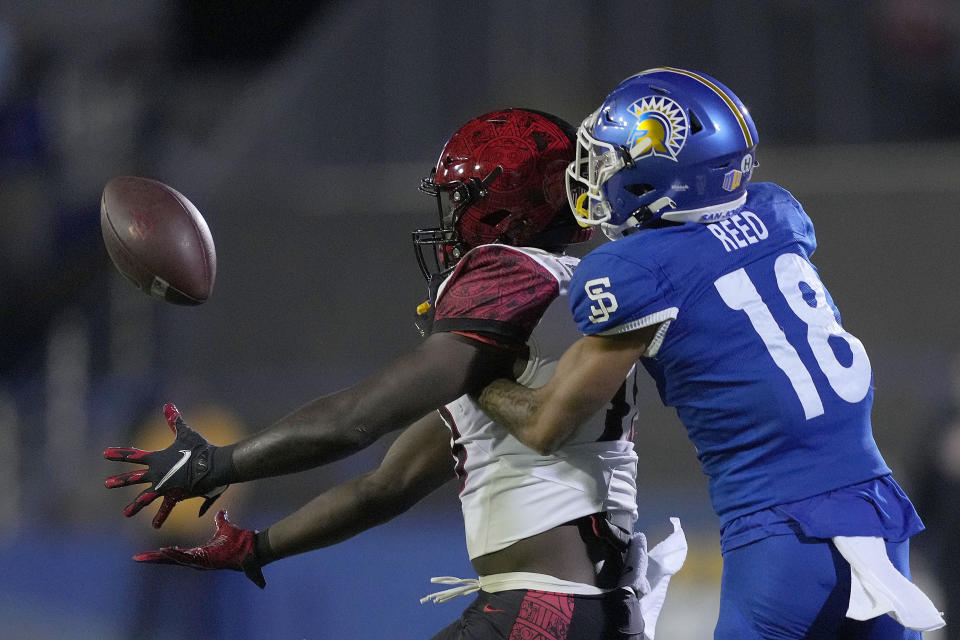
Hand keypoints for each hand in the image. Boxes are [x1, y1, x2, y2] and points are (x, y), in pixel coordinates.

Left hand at [104, 403, 227, 527]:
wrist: (213, 466)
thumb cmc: (200, 448)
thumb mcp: (186, 433)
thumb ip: (175, 421)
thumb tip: (168, 405)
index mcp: (157, 458)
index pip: (133, 455)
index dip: (119, 454)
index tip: (105, 454)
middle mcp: (156, 473)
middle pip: (134, 477)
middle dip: (120, 480)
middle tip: (107, 484)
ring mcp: (164, 486)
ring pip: (145, 497)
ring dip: (135, 505)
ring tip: (125, 513)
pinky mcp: (174, 495)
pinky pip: (166, 508)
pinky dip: (162, 516)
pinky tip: (155, 526)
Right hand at [134, 510, 266, 587]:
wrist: (251, 548)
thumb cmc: (239, 541)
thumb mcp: (225, 527)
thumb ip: (220, 520)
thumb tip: (221, 512)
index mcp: (200, 553)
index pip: (178, 553)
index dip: (165, 553)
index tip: (153, 551)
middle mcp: (198, 559)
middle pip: (171, 559)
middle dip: (154, 559)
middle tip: (138, 559)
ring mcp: (201, 562)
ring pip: (176, 560)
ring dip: (160, 558)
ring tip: (145, 557)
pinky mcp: (206, 562)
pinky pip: (187, 558)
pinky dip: (175, 555)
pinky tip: (164, 551)